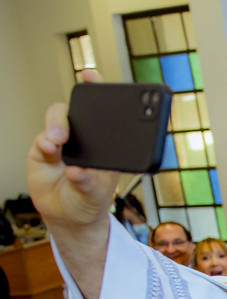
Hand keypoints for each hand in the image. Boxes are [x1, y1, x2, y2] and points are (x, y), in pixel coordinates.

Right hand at [27, 70, 118, 233]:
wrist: (67, 215)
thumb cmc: (89, 200)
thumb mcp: (97, 194)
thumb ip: (88, 182)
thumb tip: (76, 171)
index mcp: (106, 143)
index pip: (104, 113)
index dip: (99, 92)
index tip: (92, 77)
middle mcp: (84, 138)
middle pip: (76, 110)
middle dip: (72, 106)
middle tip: (73, 114)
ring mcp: (63, 142)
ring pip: (57, 120)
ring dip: (56, 126)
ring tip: (58, 141)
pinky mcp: (43, 150)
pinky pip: (42, 139)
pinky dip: (45, 143)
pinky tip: (49, 149)